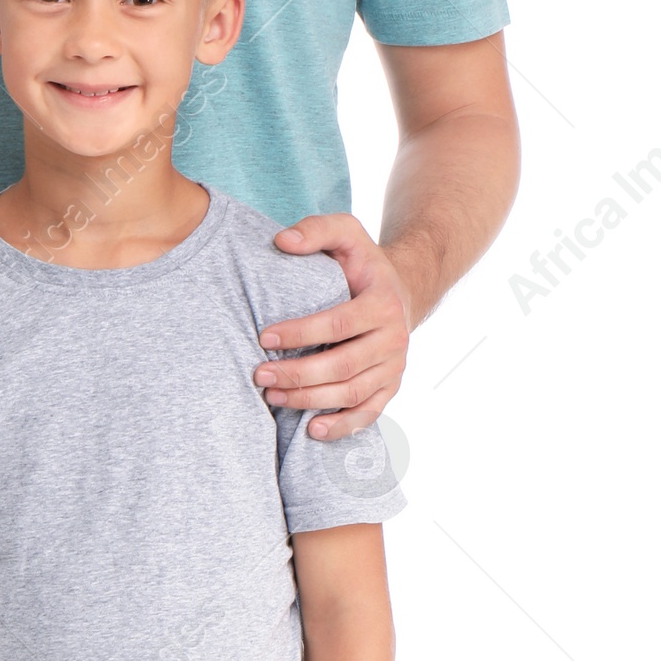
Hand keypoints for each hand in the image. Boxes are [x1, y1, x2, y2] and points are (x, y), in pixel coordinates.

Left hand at [254, 213, 410, 436]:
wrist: (401, 290)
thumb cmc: (362, 263)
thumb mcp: (346, 233)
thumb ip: (316, 229)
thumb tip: (282, 241)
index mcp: (383, 302)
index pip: (339, 323)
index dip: (301, 333)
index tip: (264, 338)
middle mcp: (394, 338)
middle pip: (344, 365)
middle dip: (299, 374)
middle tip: (259, 375)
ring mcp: (394, 367)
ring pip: (352, 393)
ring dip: (311, 400)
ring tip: (273, 397)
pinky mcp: (390, 387)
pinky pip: (369, 413)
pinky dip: (343, 427)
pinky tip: (312, 430)